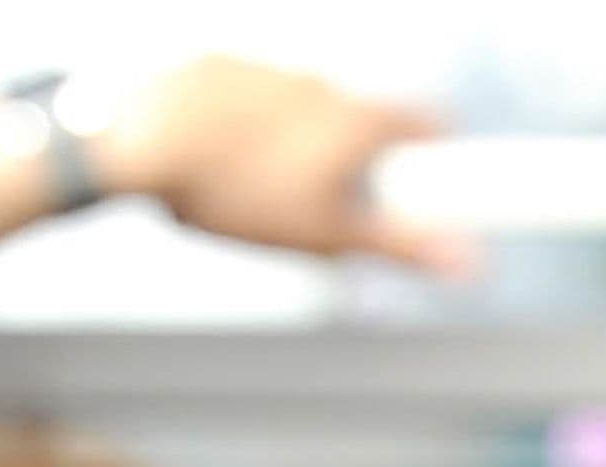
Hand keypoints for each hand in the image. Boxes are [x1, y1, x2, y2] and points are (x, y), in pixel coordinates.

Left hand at [92, 56, 470, 273]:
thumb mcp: (327, 235)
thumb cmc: (233, 191)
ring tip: (257, 187)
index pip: (432, 122)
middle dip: (356, 158)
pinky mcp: (217, 63)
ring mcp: (269, 67)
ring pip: (304, 108)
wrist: (131, 143)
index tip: (435, 177)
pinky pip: (250, 96)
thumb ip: (404, 245)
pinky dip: (246, 124)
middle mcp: (323, 81)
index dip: (441, 152)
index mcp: (359, 120)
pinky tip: (219, 159)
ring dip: (297, 141)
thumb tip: (474, 263)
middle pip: (365, 118)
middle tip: (326, 205)